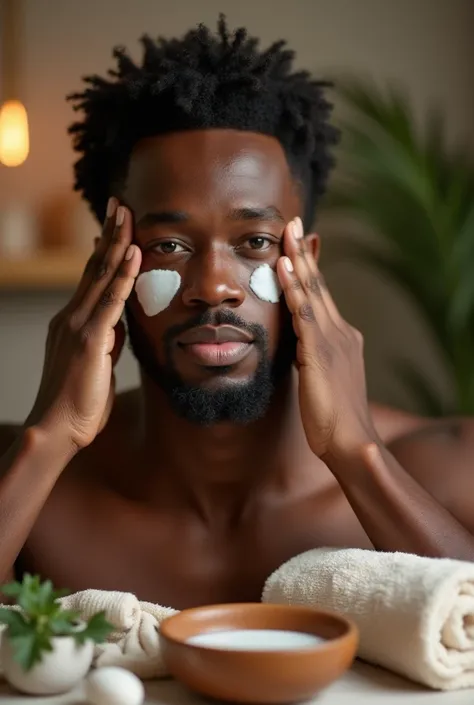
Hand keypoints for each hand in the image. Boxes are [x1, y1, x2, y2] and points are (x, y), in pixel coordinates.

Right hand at [25, 199, 141, 453]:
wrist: (57, 430)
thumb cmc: (77, 402)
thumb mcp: (96, 362)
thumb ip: (107, 338)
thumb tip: (119, 323)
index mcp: (74, 321)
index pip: (92, 278)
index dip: (105, 250)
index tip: (116, 226)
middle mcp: (72, 316)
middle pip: (94, 267)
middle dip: (109, 233)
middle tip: (120, 204)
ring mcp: (78, 325)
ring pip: (101, 275)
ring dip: (116, 242)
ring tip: (126, 213)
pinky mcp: (89, 339)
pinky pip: (111, 300)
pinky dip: (123, 275)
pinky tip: (134, 253)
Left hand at [276, 217, 377, 460]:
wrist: (352, 443)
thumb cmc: (334, 417)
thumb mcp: (321, 377)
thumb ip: (312, 355)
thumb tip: (299, 344)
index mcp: (341, 337)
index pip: (322, 295)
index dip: (310, 268)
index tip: (299, 244)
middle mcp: (340, 332)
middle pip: (319, 284)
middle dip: (305, 251)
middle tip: (294, 222)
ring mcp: (332, 341)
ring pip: (313, 292)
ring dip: (299, 259)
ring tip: (288, 232)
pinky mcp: (320, 353)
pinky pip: (303, 314)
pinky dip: (293, 288)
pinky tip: (284, 268)